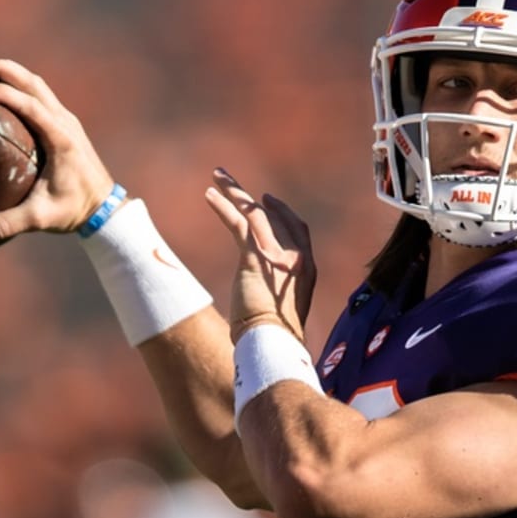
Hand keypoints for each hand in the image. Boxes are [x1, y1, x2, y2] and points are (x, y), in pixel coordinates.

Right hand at [0, 59, 116, 241]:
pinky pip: (41, 99)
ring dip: (12, 76)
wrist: (104, 208)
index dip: (5, 93)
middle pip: (34, 83)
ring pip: (38, 86)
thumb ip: (6, 224)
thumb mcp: (39, 219)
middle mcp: (66, 123)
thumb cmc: (73, 211)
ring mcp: (68, 122)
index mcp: (61, 139)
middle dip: (4, 70)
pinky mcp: (67, 126)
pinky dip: (19, 91)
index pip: (31, 105)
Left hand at [205, 169, 316, 341]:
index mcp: (307, 269)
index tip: (267, 200)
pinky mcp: (255, 256)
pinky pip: (237, 223)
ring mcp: (277, 254)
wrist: (274, 343)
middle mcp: (296, 257)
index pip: (298, 229)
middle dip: (252, 197)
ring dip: (234, 191)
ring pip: (254, 212)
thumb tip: (266, 306)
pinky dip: (223, 207)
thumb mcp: (283, 314)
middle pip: (274, 215)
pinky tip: (209, 194)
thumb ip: (279, 298)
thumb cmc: (276, 338)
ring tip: (217, 174)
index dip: (283, 212)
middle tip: (232, 181)